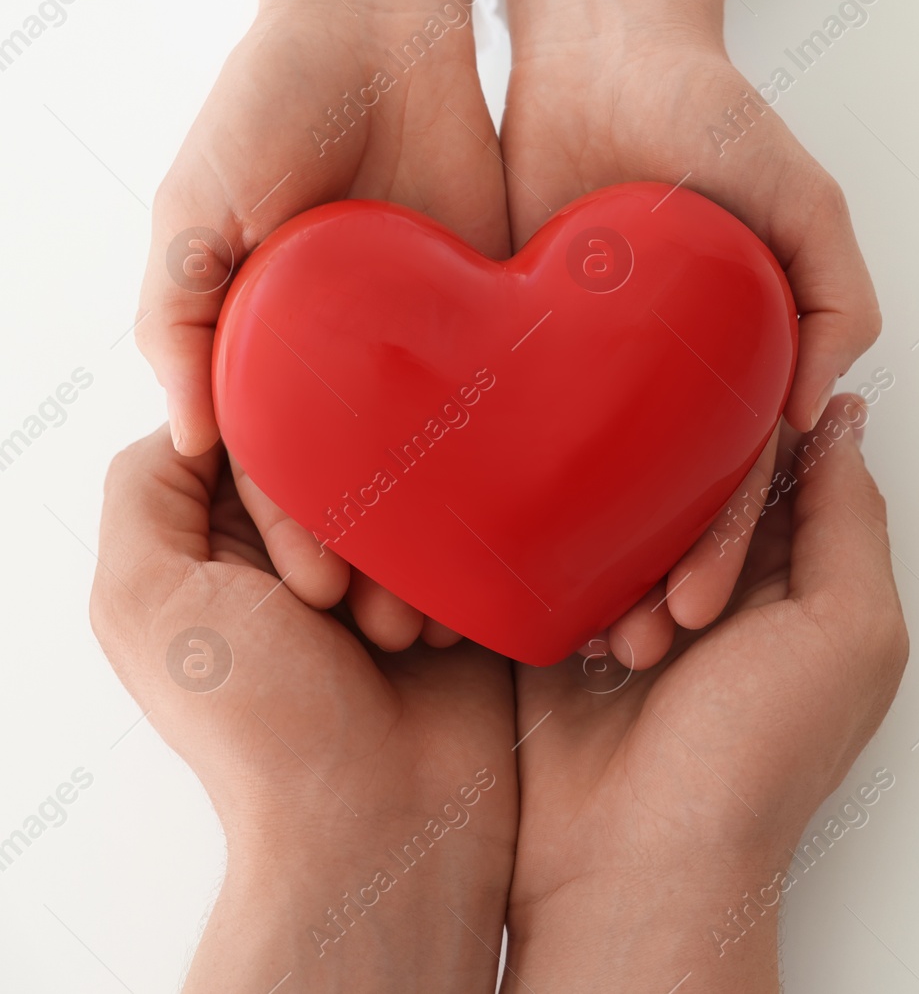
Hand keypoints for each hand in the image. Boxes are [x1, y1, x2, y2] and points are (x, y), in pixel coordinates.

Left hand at [89, 428, 518, 992]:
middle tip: (343, 612)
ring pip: (402, 488)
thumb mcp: (148, 601)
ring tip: (397, 637)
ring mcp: (367, 572)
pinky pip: (459, 531)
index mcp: (203, 546)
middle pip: (330, 457)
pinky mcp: (437, 594)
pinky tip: (440, 636)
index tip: (302, 578)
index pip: (246, 438)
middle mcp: (282, 552)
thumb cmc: (263, 725)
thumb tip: (202, 414)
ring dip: (405, 560)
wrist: (382, 821)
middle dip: (348, 529)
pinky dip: (454, 576)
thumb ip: (143, 489)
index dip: (279, 487)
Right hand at [135, 0, 505, 646]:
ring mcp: (439, 350)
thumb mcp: (197, 204)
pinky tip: (562, 516)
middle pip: (382, 491)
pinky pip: (530, 403)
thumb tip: (182, 431)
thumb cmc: (269, 104)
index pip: (289, 475)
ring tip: (500, 598)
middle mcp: (361, 370)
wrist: (383, 26)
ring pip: (461, 467)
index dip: (304, 537)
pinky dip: (540, 459)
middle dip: (398, 561)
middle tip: (425, 630)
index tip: (330, 599)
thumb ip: (178, 311)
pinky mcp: (512, 318)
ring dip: (474, 535)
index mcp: (279, 360)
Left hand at [501, 0, 882, 663]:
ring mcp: (587, 372)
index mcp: (734, 372)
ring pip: (576, 489)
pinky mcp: (513, 348)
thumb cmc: (712, 112)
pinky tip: (474, 552)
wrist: (599, 44)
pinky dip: (494, 492)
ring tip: (541, 630)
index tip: (689, 611)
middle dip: (641, 584)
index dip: (719, 553)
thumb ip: (840, 303)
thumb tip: (820, 409)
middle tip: (615, 649)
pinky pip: (502, 431)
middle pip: (652, 508)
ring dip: (568, 563)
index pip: (731, 486)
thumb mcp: (809, 205)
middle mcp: (662, 386)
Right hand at [502, 397, 908, 992]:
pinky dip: (580, 583)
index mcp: (810, 574)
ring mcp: (651, 592)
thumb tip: (847, 414)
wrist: (637, 863)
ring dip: (634, 565)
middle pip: (706, 475)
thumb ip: (852, 515)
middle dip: (696, 532)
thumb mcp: (850, 629)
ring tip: (640, 649)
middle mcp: (735, 575)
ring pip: (634, 505)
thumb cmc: (756, 761)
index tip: (732, 479)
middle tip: (690, 612)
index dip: (763, 460)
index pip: (789, 459)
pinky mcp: (580, 614)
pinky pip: (571, 546)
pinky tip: (592, 641)